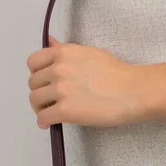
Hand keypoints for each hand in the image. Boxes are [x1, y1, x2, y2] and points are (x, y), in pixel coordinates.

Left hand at [27, 35, 146, 128]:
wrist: (133, 91)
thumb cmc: (116, 73)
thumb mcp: (88, 53)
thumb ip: (65, 50)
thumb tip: (50, 41)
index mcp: (64, 53)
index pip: (33, 62)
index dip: (37, 74)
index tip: (45, 82)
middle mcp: (58, 69)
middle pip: (33, 83)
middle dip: (40, 92)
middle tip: (51, 100)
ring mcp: (61, 90)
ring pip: (35, 100)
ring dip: (40, 107)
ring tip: (51, 112)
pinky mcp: (65, 110)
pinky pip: (43, 117)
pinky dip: (44, 122)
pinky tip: (50, 124)